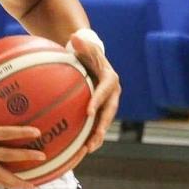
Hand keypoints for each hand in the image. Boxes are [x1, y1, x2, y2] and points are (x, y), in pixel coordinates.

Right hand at [0, 71, 45, 188]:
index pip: (4, 134)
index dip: (21, 133)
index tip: (37, 132)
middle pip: (7, 157)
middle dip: (25, 157)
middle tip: (43, 156)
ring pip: (0, 175)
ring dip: (16, 181)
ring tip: (32, 187)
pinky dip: (3, 183)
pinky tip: (13, 187)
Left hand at [67, 31, 119, 152]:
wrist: (92, 60)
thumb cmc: (87, 52)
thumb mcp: (85, 46)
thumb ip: (81, 44)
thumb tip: (75, 38)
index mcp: (111, 78)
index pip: (106, 90)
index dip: (98, 101)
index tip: (88, 112)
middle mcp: (113, 93)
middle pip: (109, 111)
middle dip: (102, 126)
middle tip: (94, 138)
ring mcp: (109, 103)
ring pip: (105, 122)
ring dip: (98, 136)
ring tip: (88, 150)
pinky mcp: (102, 110)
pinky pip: (98, 124)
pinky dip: (92, 137)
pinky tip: (82, 150)